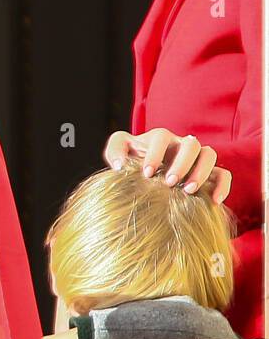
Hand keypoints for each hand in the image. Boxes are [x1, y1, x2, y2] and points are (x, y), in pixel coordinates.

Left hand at [103, 127, 231, 201]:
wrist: (145, 178)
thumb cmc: (132, 162)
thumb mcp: (120, 153)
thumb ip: (114, 151)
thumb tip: (119, 165)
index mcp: (160, 138)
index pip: (162, 137)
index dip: (156, 154)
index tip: (147, 173)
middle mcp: (181, 145)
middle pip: (191, 144)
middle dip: (181, 163)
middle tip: (169, 182)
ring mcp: (197, 158)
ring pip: (209, 154)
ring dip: (201, 172)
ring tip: (188, 190)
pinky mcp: (209, 173)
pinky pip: (223, 174)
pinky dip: (222, 185)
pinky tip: (214, 200)